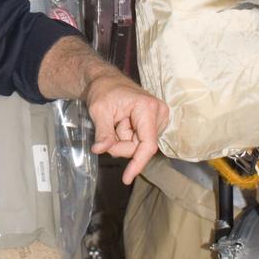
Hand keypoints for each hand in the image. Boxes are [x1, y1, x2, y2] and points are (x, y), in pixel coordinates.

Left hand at [84, 66, 168, 184]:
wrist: (106, 80)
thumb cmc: (103, 90)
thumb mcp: (99, 110)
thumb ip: (103, 132)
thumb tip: (100, 150)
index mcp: (148, 108)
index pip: (147, 145)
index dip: (137, 163)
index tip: (126, 178)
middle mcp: (159, 114)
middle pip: (140, 148)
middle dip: (120, 145)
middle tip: (106, 132)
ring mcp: (159, 119)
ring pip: (139, 147)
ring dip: (122, 140)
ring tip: (115, 121)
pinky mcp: (155, 123)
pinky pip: (140, 142)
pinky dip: (126, 138)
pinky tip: (120, 124)